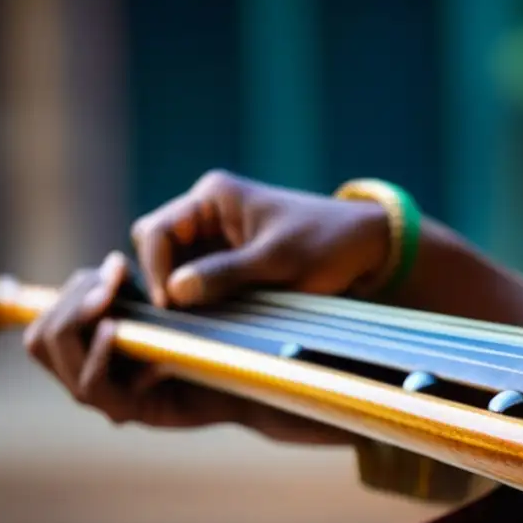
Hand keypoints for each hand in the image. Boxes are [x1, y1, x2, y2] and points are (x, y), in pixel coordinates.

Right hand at [130, 170, 389, 306]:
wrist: (366, 247)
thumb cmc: (327, 244)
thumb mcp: (278, 260)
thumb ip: (226, 274)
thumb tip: (174, 292)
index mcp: (214, 197)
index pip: (158, 231)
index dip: (156, 269)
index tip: (170, 305)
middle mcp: (208, 214)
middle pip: (157, 247)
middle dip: (163, 280)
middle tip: (180, 319)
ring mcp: (217, 239)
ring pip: (174, 269)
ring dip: (181, 296)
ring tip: (193, 326)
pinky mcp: (230, 263)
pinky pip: (198, 282)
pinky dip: (199, 302)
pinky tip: (208, 324)